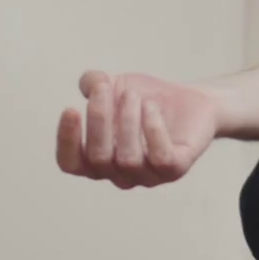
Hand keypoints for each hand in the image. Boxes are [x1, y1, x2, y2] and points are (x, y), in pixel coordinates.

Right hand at [56, 71, 219, 188]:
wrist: (191, 100)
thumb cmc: (146, 99)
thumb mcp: (115, 85)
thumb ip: (95, 83)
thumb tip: (89, 82)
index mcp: (97, 160)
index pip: (71, 164)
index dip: (67, 141)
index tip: (71, 109)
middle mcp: (119, 174)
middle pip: (98, 158)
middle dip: (99, 119)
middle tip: (105, 88)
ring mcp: (147, 176)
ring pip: (128, 159)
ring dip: (127, 122)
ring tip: (133, 96)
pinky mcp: (175, 169)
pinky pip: (160, 157)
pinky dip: (153, 130)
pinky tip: (151, 108)